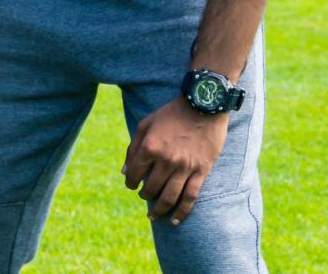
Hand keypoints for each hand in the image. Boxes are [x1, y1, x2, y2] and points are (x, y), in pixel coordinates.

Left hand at [123, 96, 227, 223]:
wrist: (203, 106)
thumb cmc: (171, 114)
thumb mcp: (145, 124)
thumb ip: (133, 148)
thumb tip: (125, 171)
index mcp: (150, 147)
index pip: (134, 174)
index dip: (131, 183)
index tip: (132, 185)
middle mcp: (166, 160)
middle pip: (152, 188)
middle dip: (145, 196)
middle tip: (144, 197)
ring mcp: (185, 167)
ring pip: (170, 197)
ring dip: (160, 209)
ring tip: (154, 215)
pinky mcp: (201, 171)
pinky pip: (190, 196)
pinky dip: (183, 211)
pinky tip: (175, 220)